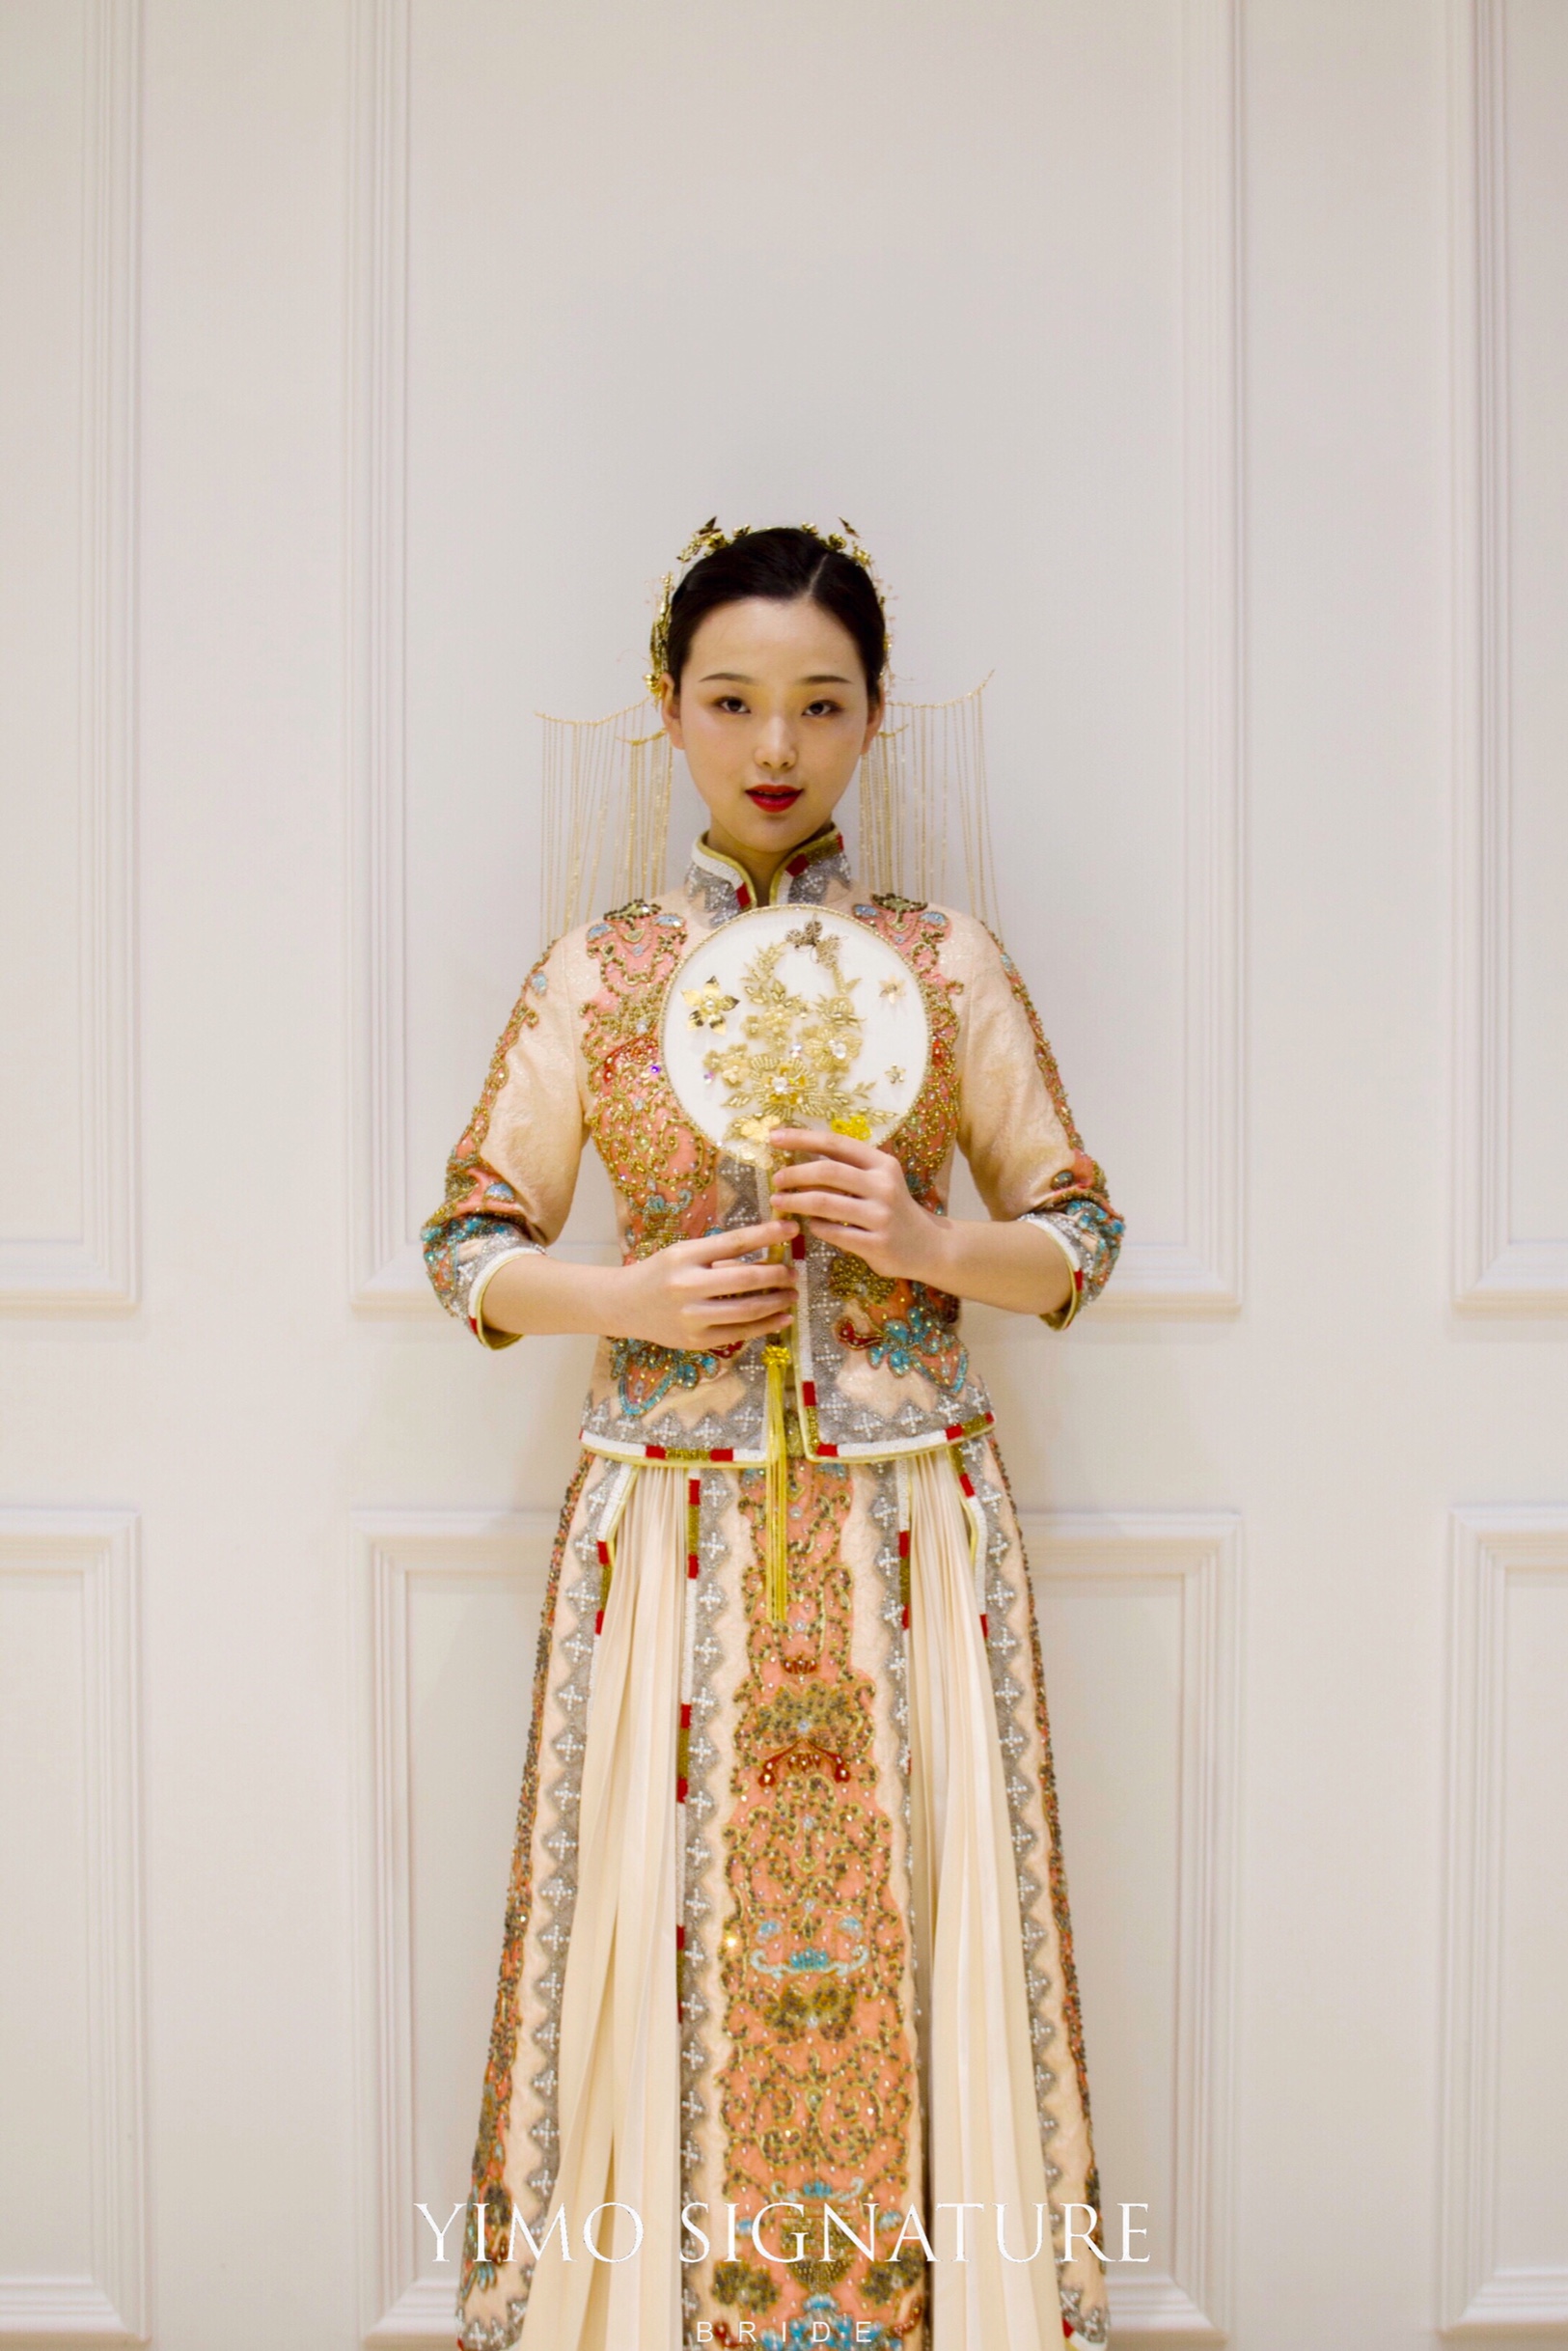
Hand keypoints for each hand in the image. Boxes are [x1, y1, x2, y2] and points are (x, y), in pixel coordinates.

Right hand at [609, 1220, 798, 1353]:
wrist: (624, 1305)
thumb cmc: (660, 1274)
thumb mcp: (683, 1253)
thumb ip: (719, 1253)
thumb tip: (767, 1250)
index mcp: (684, 1256)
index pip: (735, 1242)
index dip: (768, 1234)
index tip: (792, 1228)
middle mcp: (687, 1285)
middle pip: (746, 1277)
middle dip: (778, 1274)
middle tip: (794, 1272)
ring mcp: (691, 1316)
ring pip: (747, 1309)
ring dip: (777, 1301)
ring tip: (791, 1295)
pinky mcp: (696, 1340)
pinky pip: (739, 1333)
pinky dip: (766, 1325)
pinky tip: (782, 1318)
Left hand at [766, 1127, 946, 1285]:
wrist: (929, 1245)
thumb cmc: (892, 1208)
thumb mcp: (878, 1181)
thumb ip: (846, 1169)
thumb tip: (797, 1158)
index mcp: (882, 1163)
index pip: (836, 1143)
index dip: (802, 1138)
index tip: (774, 1137)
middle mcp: (883, 1185)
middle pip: (827, 1171)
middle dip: (794, 1173)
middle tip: (776, 1179)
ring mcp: (881, 1216)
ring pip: (825, 1203)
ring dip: (795, 1201)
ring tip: (779, 1202)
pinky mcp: (877, 1244)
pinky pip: (834, 1233)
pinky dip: (815, 1227)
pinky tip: (809, 1225)